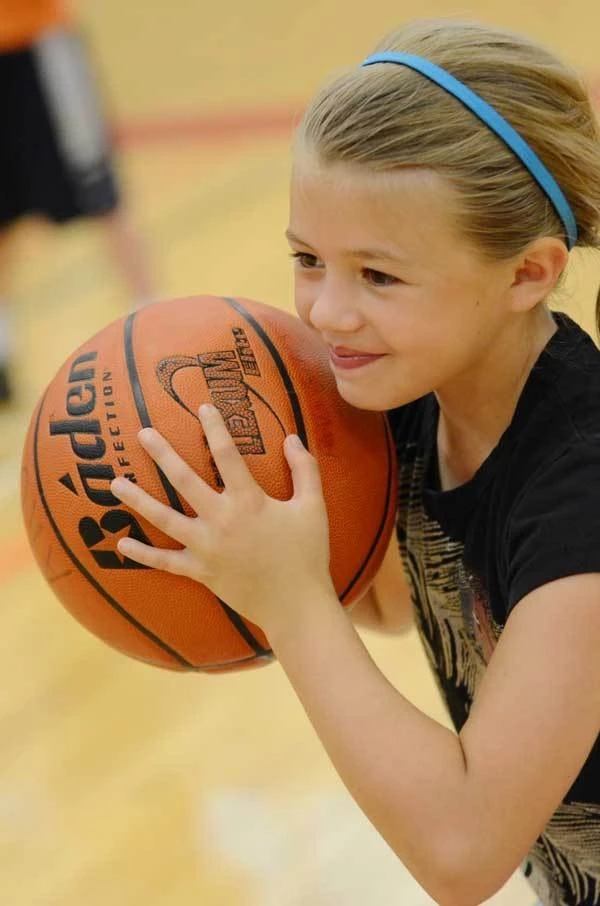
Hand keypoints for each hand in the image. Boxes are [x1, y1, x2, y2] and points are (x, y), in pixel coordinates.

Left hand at [109, 404, 334, 635]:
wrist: (296, 605)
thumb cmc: (307, 554)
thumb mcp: (313, 507)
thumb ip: (304, 469)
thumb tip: (292, 437)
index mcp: (249, 501)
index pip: (227, 454)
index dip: (214, 428)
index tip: (203, 406)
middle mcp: (222, 520)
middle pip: (184, 480)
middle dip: (162, 454)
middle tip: (142, 433)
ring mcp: (206, 547)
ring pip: (164, 518)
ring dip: (138, 499)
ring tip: (115, 483)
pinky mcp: (200, 572)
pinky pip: (165, 562)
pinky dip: (142, 554)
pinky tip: (121, 543)